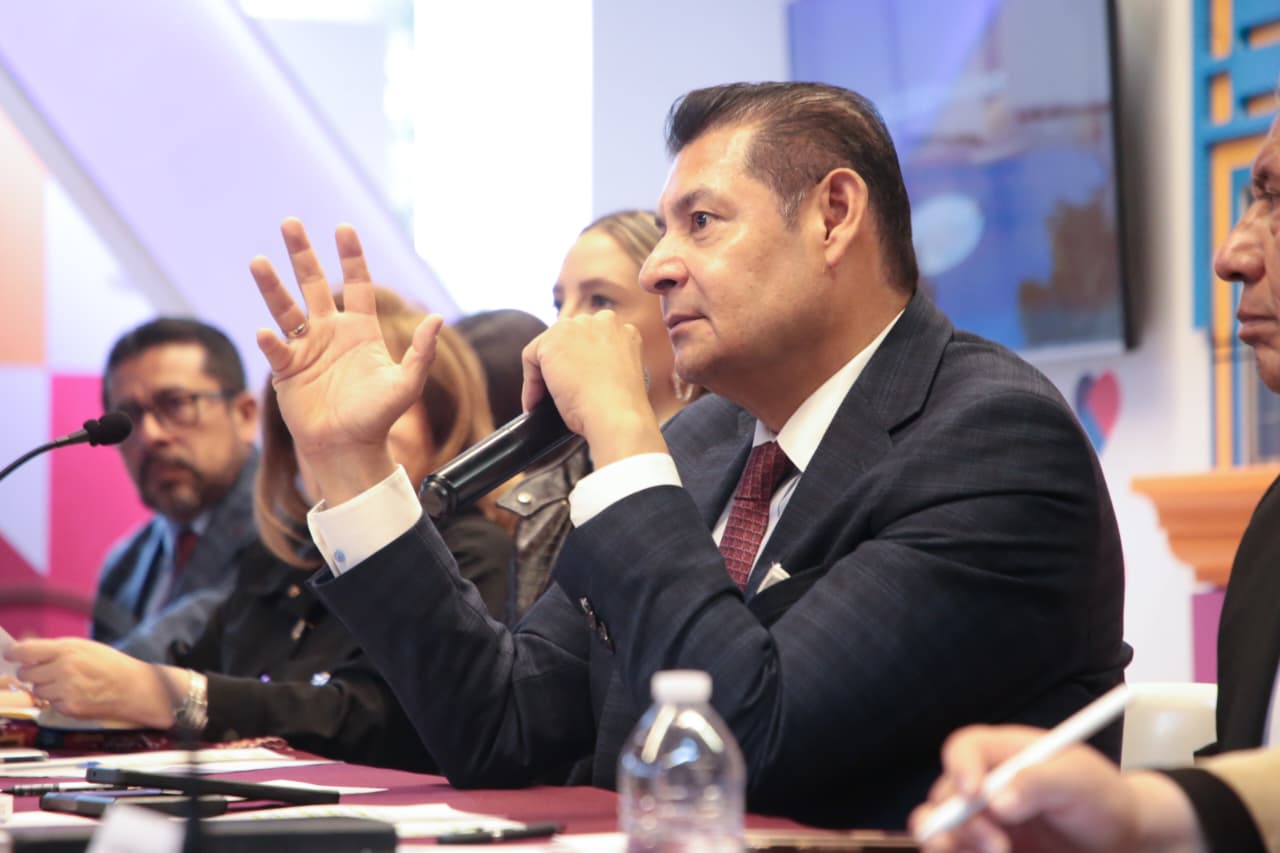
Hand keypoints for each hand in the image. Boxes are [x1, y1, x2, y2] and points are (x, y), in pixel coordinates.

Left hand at [6, 638, 176, 728]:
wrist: (133, 688)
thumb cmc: (111, 665)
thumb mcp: (84, 646)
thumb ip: (53, 647)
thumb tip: (24, 645)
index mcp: (67, 650)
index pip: (24, 651)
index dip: (14, 653)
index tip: (11, 654)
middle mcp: (63, 669)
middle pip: (25, 672)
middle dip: (33, 671)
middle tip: (49, 670)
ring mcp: (64, 690)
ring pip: (36, 689)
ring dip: (46, 686)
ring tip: (67, 682)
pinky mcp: (67, 707)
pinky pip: (49, 702)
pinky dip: (57, 699)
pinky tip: (75, 693)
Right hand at [250, 218, 443, 503]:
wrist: (349, 447)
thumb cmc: (378, 417)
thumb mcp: (406, 384)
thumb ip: (422, 353)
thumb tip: (437, 318)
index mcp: (361, 329)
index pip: (357, 284)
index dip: (351, 256)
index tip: (344, 228)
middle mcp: (330, 332)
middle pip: (313, 283)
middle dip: (302, 254)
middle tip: (290, 222)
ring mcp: (306, 348)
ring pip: (285, 309)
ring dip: (271, 286)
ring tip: (258, 261)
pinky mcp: (286, 370)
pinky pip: (277, 349)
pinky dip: (272, 341)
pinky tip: (265, 332)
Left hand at [521, 310, 666, 466]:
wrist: (616, 414)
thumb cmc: (621, 408)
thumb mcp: (621, 377)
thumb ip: (605, 365)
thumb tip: (580, 376)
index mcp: (624, 331)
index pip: (592, 339)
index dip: (580, 363)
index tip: (576, 385)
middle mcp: (602, 321)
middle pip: (570, 339)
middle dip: (561, 364)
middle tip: (557, 393)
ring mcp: (577, 327)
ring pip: (550, 348)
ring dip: (545, 374)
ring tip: (544, 401)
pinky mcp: (552, 340)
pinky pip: (531, 358)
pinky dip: (530, 382)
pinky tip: (536, 403)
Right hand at [910, 725, 1158, 852]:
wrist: (1120, 841)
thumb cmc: (1102, 799)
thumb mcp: (1079, 780)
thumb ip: (1038, 782)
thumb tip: (997, 800)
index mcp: (1003, 754)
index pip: (964, 749)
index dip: (960, 768)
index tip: (975, 794)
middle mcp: (985, 787)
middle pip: (945, 798)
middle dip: (959, 823)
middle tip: (996, 845)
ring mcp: (986, 822)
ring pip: (945, 833)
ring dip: (959, 847)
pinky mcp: (990, 850)